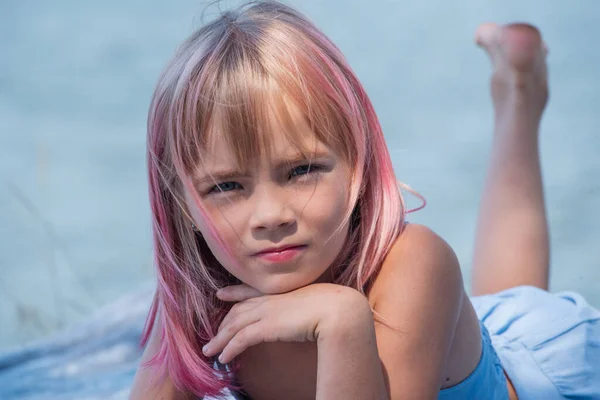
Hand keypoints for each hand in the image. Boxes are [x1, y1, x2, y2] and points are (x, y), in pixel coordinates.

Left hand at [201, 283, 371, 363]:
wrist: (336, 309)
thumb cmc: (333, 306)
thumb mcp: (314, 301)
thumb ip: (304, 306)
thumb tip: (303, 314)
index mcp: (280, 292)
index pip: (250, 291)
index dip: (234, 292)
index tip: (221, 293)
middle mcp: (269, 300)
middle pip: (237, 311)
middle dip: (222, 323)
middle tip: (212, 334)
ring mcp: (266, 312)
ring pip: (234, 326)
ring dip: (219, 340)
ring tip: (209, 351)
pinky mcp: (266, 327)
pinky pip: (241, 339)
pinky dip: (229, 348)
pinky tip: (223, 358)